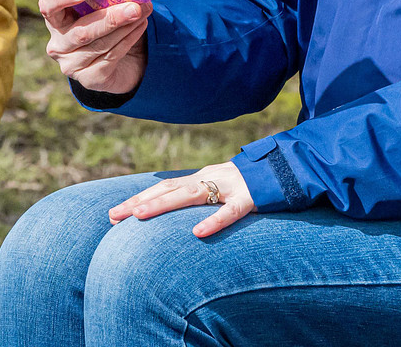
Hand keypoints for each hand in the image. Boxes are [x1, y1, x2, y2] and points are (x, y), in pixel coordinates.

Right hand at [40, 0, 151, 93]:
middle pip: (81, 32)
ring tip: (143, 12)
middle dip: (111, 18)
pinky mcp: (89, 79)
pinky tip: (141, 26)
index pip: (48, 6)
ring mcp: (71, 65)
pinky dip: (129, 40)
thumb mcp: (99, 9)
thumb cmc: (105, 26)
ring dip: (126, 27)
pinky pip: (111, 57)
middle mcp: (58, 45)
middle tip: (134, 7)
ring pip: (100, 45)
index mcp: (55, 20)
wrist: (118, 63)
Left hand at [108, 162, 255, 237]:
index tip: (114, 214)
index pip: (164, 188)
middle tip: (113, 217)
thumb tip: (178, 216)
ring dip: (162, 206)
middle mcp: (210, 178)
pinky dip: (214, 221)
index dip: (139, 199)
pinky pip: (230, 212)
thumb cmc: (252, 184)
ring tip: (139, 217)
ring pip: (191, 196)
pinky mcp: (250, 198)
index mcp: (201, 178)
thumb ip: (201, 199)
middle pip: (168, 190)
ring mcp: (229, 186)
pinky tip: (197, 233)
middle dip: (139, 203)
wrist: (288, 168)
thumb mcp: (222, 190)